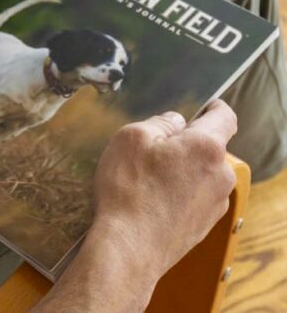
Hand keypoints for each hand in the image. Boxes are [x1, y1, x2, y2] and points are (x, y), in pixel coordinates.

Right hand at [89, 101, 237, 284]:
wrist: (130, 248)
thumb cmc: (129, 189)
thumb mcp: (131, 138)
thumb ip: (159, 122)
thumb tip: (175, 123)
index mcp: (206, 147)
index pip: (224, 117)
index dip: (213, 107)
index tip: (205, 106)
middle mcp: (220, 175)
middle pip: (209, 147)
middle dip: (185, 143)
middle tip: (152, 149)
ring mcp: (215, 203)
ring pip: (201, 174)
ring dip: (182, 170)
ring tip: (146, 179)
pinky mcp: (203, 225)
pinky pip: (194, 197)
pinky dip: (178, 193)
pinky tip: (151, 200)